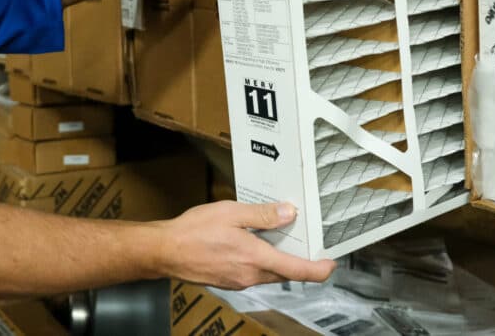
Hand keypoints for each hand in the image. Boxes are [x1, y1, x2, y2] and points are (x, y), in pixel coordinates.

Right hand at [157, 200, 336, 289]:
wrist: (164, 251)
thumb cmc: (193, 231)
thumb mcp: (230, 213)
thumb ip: (262, 215)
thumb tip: (289, 213)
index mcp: (256, 258)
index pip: (298, 270)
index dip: (319, 269)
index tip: (330, 263)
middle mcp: (251, 275)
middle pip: (285, 272)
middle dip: (298, 260)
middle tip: (302, 240)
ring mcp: (239, 281)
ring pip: (268, 273)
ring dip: (276, 258)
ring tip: (272, 237)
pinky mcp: (228, 281)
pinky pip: (252, 273)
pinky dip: (258, 261)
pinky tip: (248, 245)